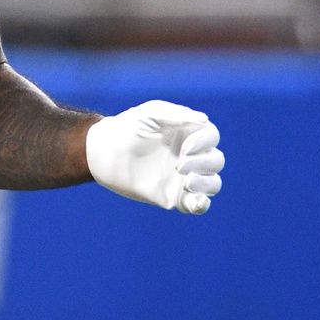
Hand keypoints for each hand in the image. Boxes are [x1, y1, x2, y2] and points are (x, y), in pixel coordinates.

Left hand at [85, 100, 223, 214]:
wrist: (103, 153)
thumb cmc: (126, 128)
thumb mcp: (149, 114)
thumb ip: (176, 115)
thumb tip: (204, 120)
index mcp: (187, 133)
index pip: (212, 136)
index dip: (205, 142)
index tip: (185, 147)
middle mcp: (190, 155)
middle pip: (216, 160)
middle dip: (203, 163)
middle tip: (178, 165)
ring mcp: (183, 177)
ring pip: (213, 183)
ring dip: (206, 183)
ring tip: (186, 181)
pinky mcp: (174, 197)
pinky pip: (198, 204)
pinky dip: (202, 204)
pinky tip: (195, 201)